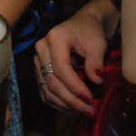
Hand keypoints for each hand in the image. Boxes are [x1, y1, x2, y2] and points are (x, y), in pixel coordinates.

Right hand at [34, 0, 112, 114]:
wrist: (83, 25)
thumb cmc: (90, 32)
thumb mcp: (98, 43)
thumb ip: (96, 61)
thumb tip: (96, 81)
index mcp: (55, 38)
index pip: (61, 68)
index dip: (74, 86)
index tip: (90, 98)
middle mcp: (41, 49)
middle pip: (52, 81)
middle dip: (71, 99)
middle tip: (89, 110)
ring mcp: (38, 60)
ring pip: (46, 89)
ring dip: (64, 103)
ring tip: (83, 110)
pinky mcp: (39, 70)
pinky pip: (45, 90)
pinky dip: (58, 101)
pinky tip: (72, 107)